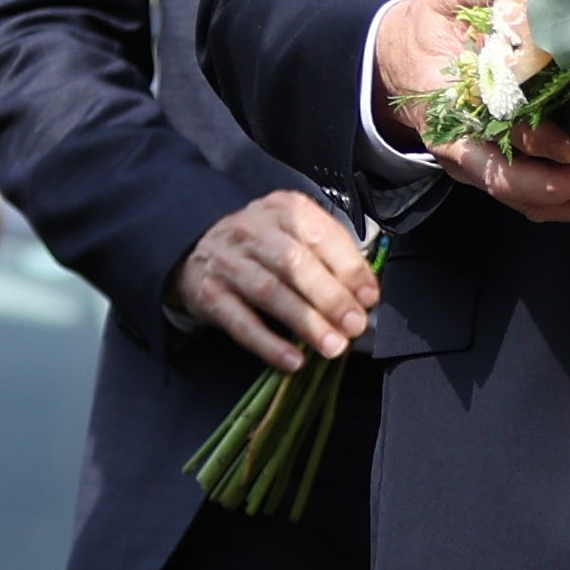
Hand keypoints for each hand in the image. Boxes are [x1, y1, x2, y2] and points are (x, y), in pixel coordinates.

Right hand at [168, 191, 382, 371]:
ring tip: (333, 346)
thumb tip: (365, 294)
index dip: (348, 267)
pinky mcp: (210, 294)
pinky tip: (293, 360)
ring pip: (270, 292)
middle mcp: (253, 230)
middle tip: (354, 325)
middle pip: (295, 263)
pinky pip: (241, 323)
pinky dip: (269, 344)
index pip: (320, 234)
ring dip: (306, 322)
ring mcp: (228, 261)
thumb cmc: (262, 245)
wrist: (200, 251)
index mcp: (283, 209)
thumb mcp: (294, 234)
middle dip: (330, 297)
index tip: (369, 296)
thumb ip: (330, 256)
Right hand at [375, 0, 569, 226]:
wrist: (399, 56)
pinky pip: (533, 200)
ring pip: (525, 202)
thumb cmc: (430, 25)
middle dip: (561, 190)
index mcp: (449, 107)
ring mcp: (479, 164)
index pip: (492, 137)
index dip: (533, 144)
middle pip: (510, 186)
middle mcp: (463, 147)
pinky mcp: (497, 167)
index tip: (569, 147)